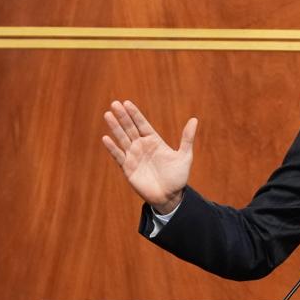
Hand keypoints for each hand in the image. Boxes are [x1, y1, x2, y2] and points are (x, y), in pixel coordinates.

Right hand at [101, 100, 195, 214]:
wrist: (170, 196)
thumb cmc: (178, 177)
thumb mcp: (185, 156)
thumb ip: (187, 138)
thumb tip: (194, 119)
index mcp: (154, 141)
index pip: (142, 124)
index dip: (135, 114)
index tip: (127, 103)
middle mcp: (142, 146)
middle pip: (130, 128)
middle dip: (122, 116)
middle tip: (114, 103)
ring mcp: (134, 156)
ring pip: (122, 139)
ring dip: (115, 127)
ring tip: (108, 114)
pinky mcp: (128, 168)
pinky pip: (119, 156)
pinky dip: (112, 147)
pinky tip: (106, 138)